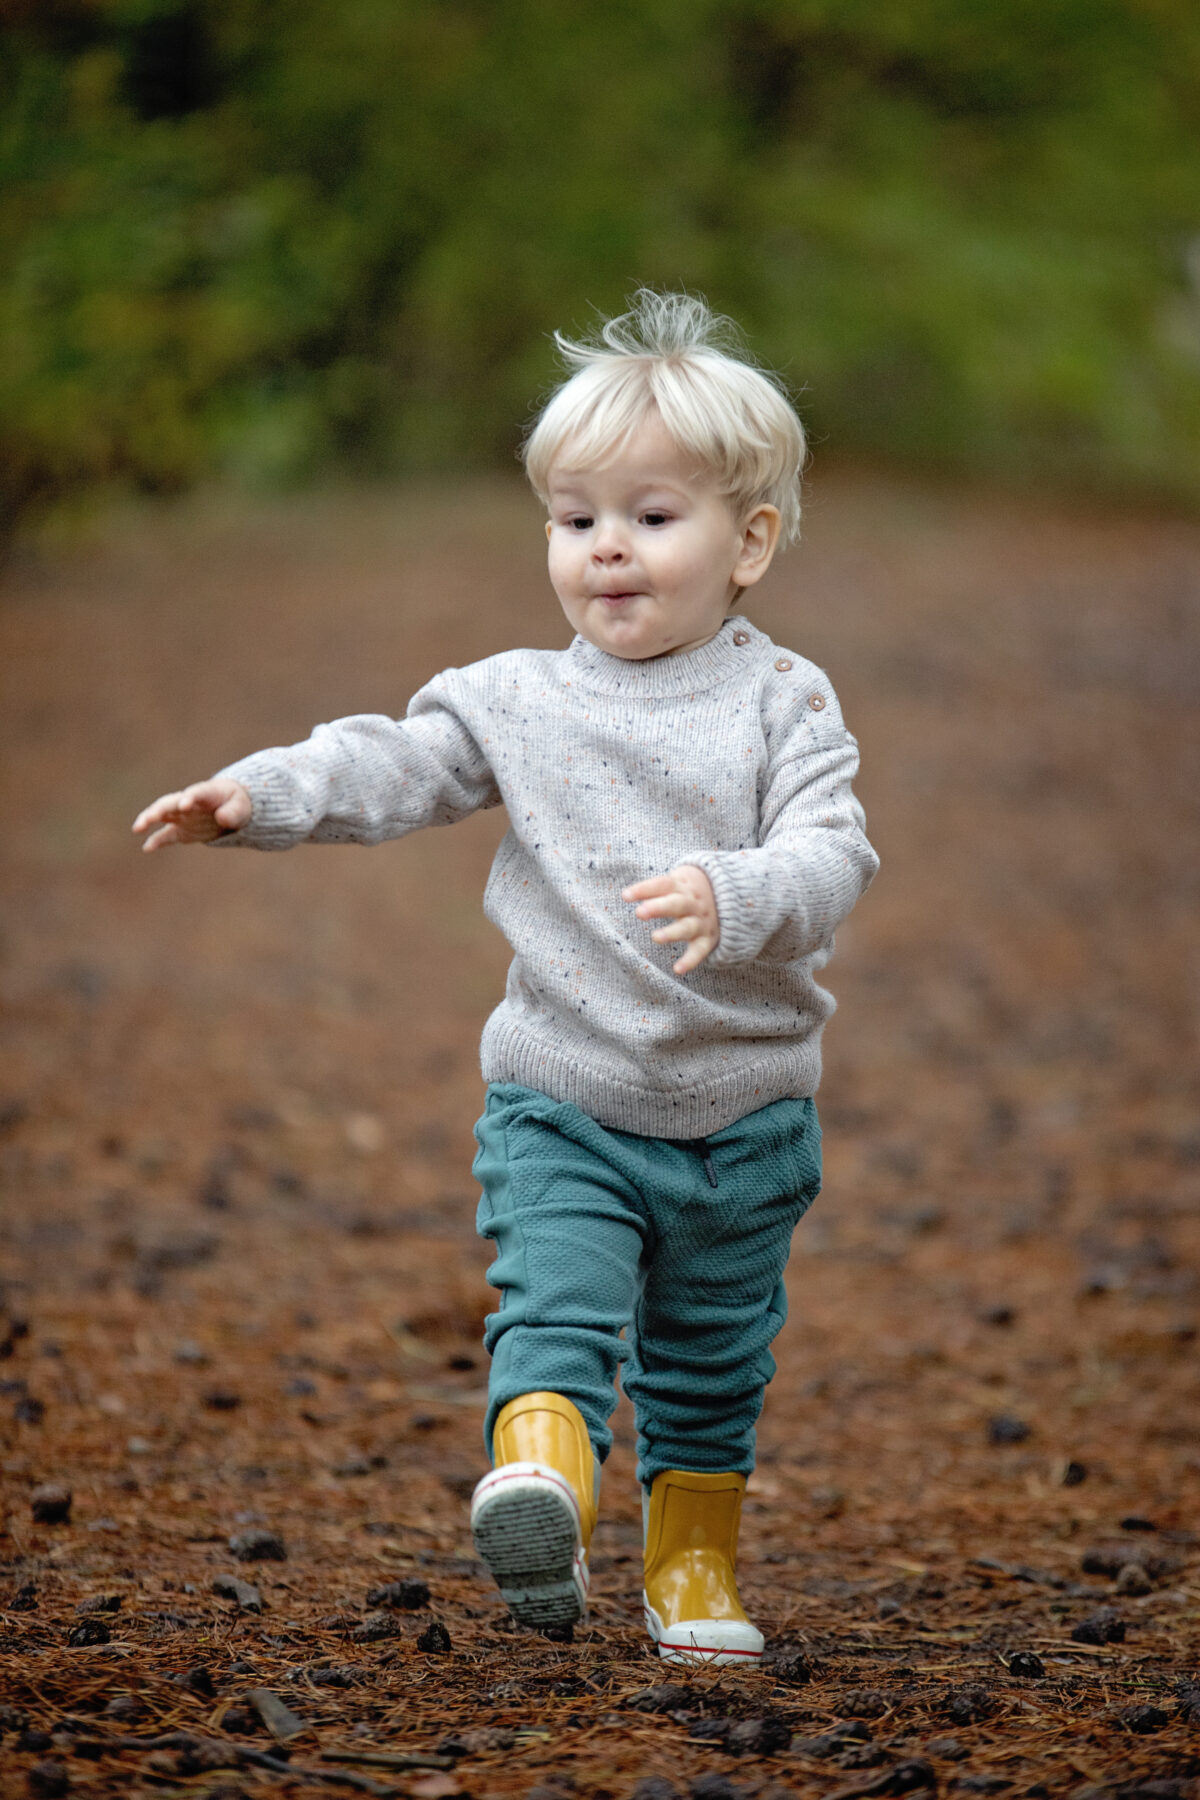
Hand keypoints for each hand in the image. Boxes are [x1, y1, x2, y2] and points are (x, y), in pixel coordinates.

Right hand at [132, 778, 251, 851]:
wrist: (231, 808)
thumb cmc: (236, 803)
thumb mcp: (241, 807)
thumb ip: (233, 812)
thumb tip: (222, 818)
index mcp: (204, 793)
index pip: (195, 793)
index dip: (189, 797)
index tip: (185, 804)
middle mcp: (188, 803)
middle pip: (169, 803)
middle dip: (159, 809)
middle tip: (150, 817)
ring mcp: (182, 816)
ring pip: (161, 815)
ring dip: (149, 820)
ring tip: (137, 828)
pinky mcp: (181, 830)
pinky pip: (166, 835)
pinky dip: (156, 841)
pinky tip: (147, 849)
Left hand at [623, 864, 719, 974]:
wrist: (730, 895)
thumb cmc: (689, 891)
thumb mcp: (678, 881)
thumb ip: (655, 888)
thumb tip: (625, 895)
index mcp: (682, 886)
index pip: (662, 885)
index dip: (644, 889)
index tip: (625, 896)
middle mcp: (692, 903)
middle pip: (675, 904)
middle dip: (658, 908)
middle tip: (639, 913)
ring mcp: (701, 921)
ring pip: (687, 927)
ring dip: (672, 932)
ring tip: (655, 937)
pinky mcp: (708, 939)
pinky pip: (699, 950)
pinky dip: (690, 960)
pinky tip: (678, 969)